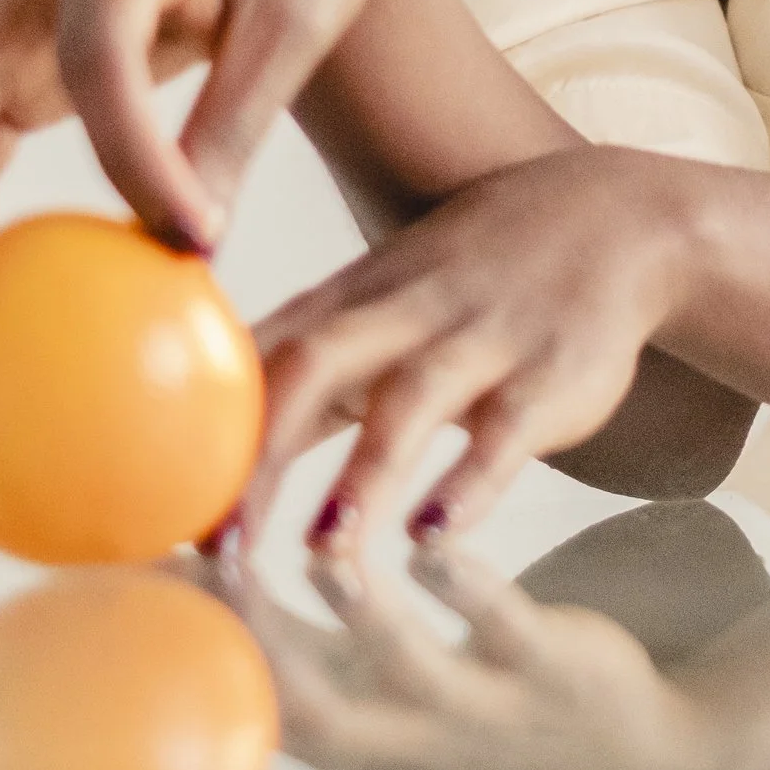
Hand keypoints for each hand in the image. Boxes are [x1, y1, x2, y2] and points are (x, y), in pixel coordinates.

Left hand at [243, 148, 709, 552]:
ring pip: (411, 404)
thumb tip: (204, 430)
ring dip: (363, 478)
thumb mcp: (383, 292)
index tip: (150, 504)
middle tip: (216, 548)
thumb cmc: (476, 269)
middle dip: (260, 456)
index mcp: (353, 297)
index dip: (198, 424)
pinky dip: (471, 482)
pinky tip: (435, 535)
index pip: (256, 353)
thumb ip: (304, 354)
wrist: (619, 215)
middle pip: (313, 368)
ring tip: (323, 553)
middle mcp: (405, 313)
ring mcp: (480, 342)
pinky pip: (507, 430)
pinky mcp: (550, 376)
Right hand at [245, 541, 721, 769]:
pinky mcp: (554, 668)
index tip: (153, 586)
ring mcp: (487, 709)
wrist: (643, 768)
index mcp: (370, 748)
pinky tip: (431, 539)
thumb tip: (216, 594)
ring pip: (413, 667)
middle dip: (264, 645)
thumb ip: (312, 659)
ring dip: (363, 613)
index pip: (267, 715)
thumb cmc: (490, 725)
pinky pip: (508, 626)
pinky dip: (467, 586)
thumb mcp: (394, 716)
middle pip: (320, 711)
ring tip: (320, 552)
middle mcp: (418, 741)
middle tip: (217, 565)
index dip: (206, 656)